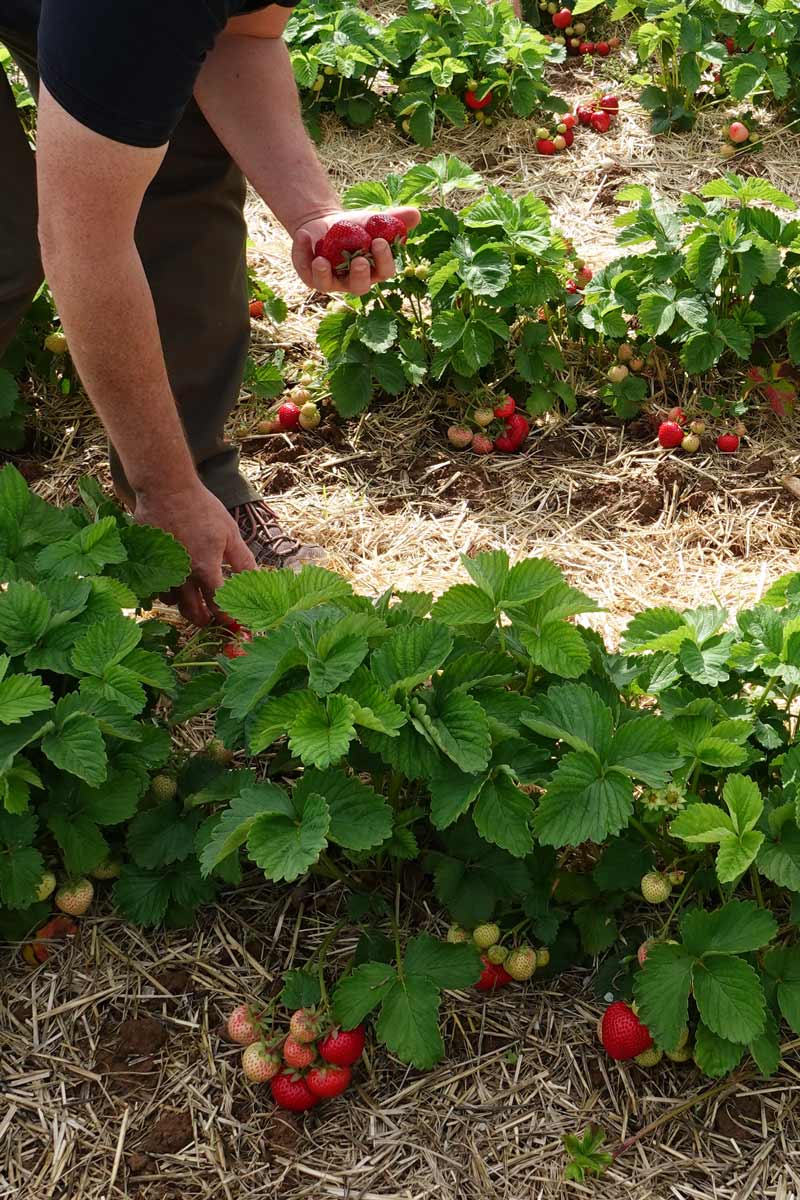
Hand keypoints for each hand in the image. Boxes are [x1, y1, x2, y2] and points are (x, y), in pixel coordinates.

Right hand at [134, 482, 255, 625]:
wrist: (166, 489)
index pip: (220, 605)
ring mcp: (162, 570)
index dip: (229, 617)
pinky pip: (155, 587)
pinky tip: (176, 586)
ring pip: (172, 602)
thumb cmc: (202, 508)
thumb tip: (257, 580)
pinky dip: (166, 591)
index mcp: (206, 569)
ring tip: (194, 601)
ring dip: (184, 605)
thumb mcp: (230, 533)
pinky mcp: (147, 562)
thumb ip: (243, 561)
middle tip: (212, 619)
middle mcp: (183, 575)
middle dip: (205, 620)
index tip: (235, 622)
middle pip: (193, 612)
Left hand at [291, 207, 419, 295]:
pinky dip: (303, 253)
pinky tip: (304, 235)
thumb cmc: (354, 228)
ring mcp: (330, 281)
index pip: (383, 272)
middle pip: (359, 287)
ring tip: (322, 259)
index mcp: (373, 272)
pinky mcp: (309, 275)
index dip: (383, 260)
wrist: (325, 225)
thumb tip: (416, 214)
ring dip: (324, 273)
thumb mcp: (373, 221)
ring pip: (327, 285)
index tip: (380, 242)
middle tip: (359, 260)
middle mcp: (352, 282)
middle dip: (359, 274)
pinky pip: (305, 269)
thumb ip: (394, 220)